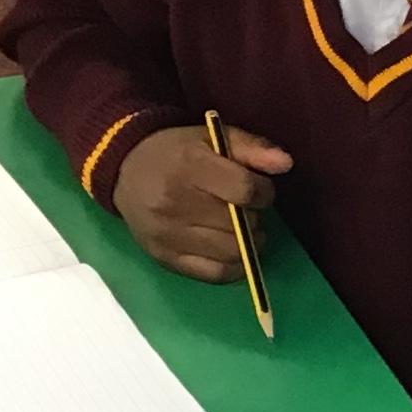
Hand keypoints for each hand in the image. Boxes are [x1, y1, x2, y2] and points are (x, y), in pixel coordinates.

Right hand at [114, 123, 291, 283]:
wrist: (125, 169)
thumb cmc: (177, 152)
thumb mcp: (213, 137)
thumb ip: (252, 148)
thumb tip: (286, 164)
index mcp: (189, 166)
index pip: (244, 190)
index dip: (264, 194)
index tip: (260, 192)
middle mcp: (175, 202)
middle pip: (239, 225)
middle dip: (254, 219)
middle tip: (247, 211)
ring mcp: (168, 234)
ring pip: (231, 253)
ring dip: (248, 244)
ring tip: (241, 230)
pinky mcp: (165, 258)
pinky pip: (214, 274)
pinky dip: (233, 268)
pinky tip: (233, 252)